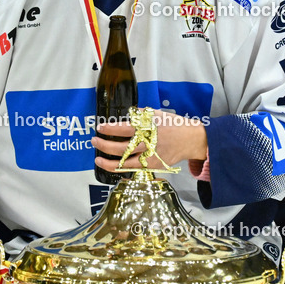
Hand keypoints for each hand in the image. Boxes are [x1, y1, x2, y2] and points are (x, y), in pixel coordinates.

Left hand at [91, 109, 206, 172]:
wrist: (190, 139)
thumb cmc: (173, 125)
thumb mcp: (157, 114)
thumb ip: (141, 115)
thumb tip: (128, 115)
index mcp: (147, 128)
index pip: (123, 129)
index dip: (109, 129)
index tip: (100, 128)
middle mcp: (147, 143)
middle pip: (121, 147)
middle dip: (104, 145)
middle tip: (94, 141)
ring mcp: (150, 156)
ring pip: (125, 163)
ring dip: (108, 162)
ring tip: (98, 159)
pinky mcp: (153, 165)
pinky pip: (133, 168)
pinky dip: (121, 168)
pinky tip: (113, 166)